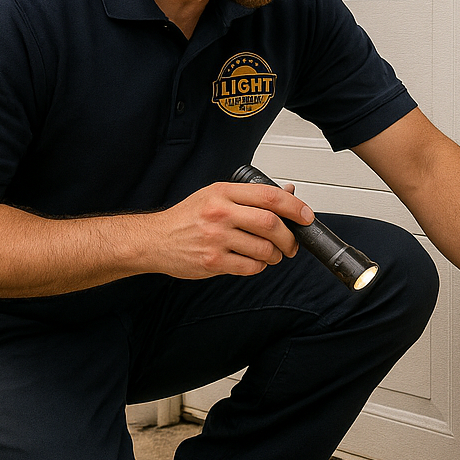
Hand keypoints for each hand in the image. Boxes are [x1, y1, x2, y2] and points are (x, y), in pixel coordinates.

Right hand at [146, 181, 310, 279]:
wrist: (154, 239)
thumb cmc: (186, 217)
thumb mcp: (216, 195)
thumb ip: (250, 196)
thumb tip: (287, 194)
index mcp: (223, 192)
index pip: (269, 196)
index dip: (294, 207)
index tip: (306, 216)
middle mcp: (220, 213)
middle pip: (271, 224)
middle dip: (289, 237)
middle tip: (292, 243)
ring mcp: (216, 238)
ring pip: (264, 249)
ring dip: (276, 255)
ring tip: (272, 254)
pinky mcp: (213, 261)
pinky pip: (250, 267)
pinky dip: (259, 267)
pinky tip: (254, 262)